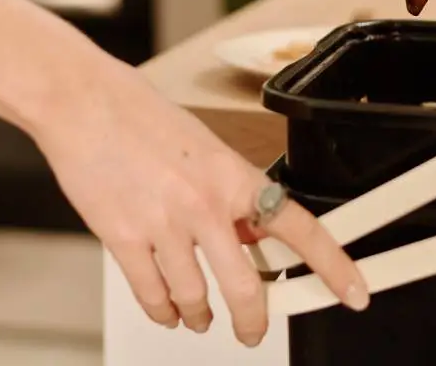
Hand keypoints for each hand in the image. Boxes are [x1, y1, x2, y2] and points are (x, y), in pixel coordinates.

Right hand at [30, 54, 368, 346]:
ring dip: (199, 317)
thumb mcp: (203, 146)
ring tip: (199, 316)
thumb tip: (246, 232)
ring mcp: (163, 225)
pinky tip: (167, 310)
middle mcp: (203, 204)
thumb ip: (228, 191)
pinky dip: (163, 312)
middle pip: (244, 289)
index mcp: (232, 176)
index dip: (333, 265)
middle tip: (252, 332)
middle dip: (253, 322)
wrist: (82, 102)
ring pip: (195, 299)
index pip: (299, 228)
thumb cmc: (138, 114)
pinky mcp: (123, 239)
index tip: (353, 290)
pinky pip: (153, 296)